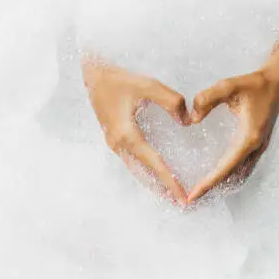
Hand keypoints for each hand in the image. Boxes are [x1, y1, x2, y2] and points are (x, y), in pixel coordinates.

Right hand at [83, 59, 190, 204]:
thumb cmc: (119, 79)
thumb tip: (186, 121)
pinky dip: (145, 172)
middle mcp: (118, 144)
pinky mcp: (114, 139)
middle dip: (162, 189)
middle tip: (181, 203)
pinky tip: (154, 174)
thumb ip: (171, 101)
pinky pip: (132, 162)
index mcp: (127, 135)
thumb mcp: (148, 84)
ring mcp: (114, 143)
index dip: (170, 181)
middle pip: (144, 174)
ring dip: (153, 183)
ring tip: (170, 195)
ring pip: (136, 171)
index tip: (183, 195)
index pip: (153, 164)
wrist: (92, 75)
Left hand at [187, 68, 278, 202]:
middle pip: (232, 176)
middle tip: (192, 198)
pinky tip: (219, 175)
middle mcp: (255, 146)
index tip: (193, 194)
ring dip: (222, 184)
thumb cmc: (254, 83)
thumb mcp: (229, 86)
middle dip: (212, 188)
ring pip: (239, 174)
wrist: (277, 80)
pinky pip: (244, 166)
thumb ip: (208, 98)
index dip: (208, 182)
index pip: (225, 167)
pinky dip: (230, 175)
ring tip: (202, 191)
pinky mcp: (259, 143)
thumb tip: (193, 119)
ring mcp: (259, 146)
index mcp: (248, 137)